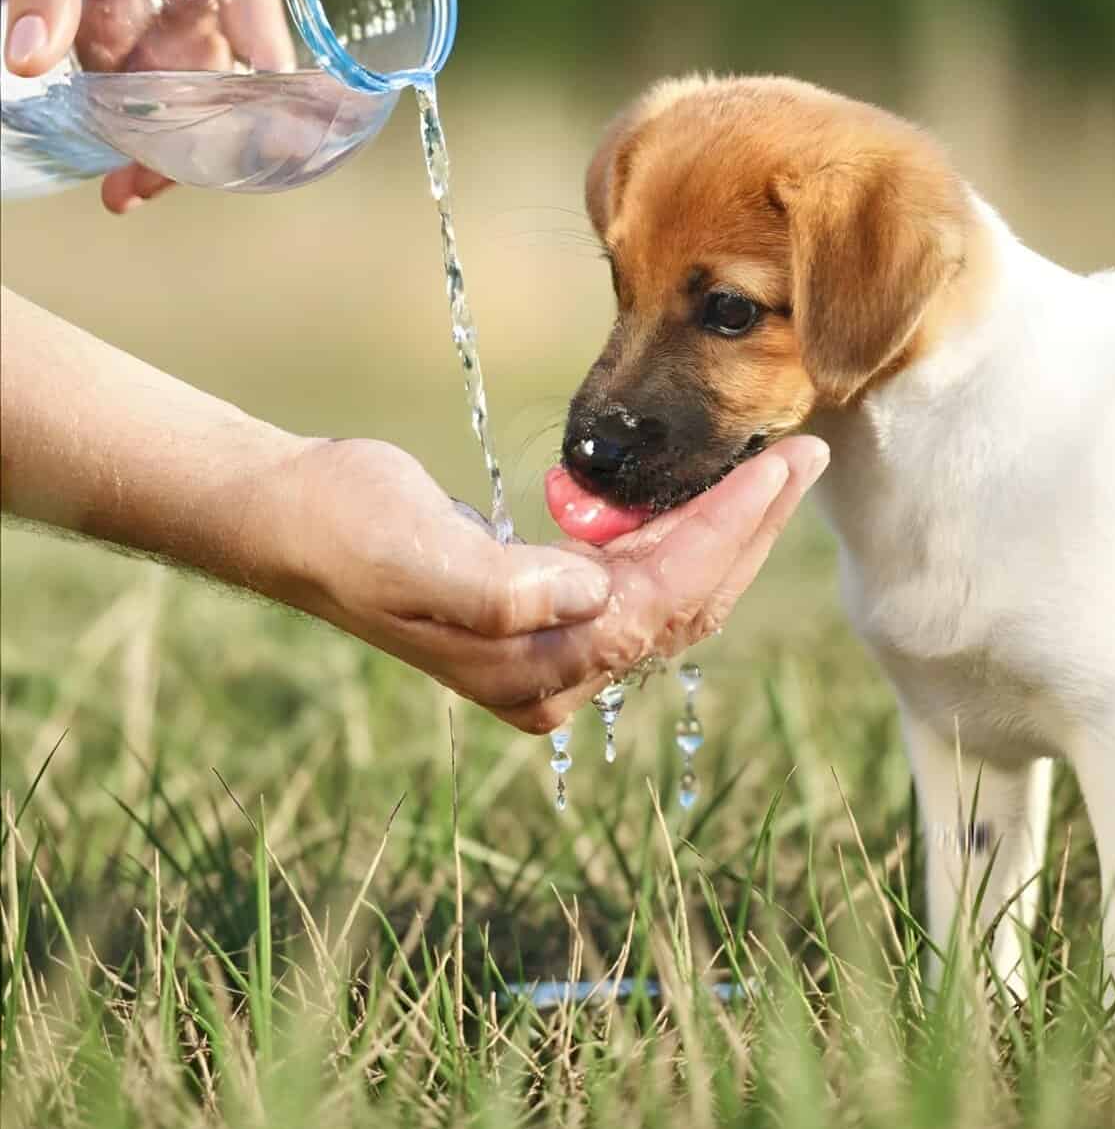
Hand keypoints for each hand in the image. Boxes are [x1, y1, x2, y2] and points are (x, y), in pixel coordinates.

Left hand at [0, 0, 286, 213]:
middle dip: (213, 119)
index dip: (267, 33)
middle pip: (225, 52)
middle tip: (208, 168)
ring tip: (132, 190)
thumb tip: (31, 62)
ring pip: (187, 91)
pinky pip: (146, 101)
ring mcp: (169, 16)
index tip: (272, 86)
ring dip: (167, 148)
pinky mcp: (134, 47)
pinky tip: (121, 185)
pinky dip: (135, 144)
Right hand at [256, 434, 829, 732]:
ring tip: (777, 466)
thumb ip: (498, 587)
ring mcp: (550, 648)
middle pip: (683, 605)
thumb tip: (587, 591)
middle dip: (749, 530)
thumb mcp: (409, 549)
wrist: (294, 521)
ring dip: (728, 529)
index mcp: (528, 666)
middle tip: (805, 456)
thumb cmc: (344, 524)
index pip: (657, 602)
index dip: (726, 533)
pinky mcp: (545, 613)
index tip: (777, 467)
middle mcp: (551, 672)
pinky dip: (683, 534)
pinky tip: (710, 493)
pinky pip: (641, 580)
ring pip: (671, 593)